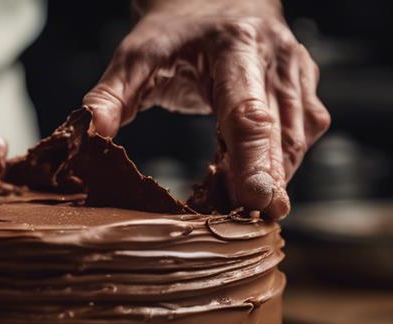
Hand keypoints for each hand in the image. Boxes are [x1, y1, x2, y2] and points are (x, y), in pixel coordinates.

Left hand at [83, 0, 329, 217]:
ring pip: (297, 140)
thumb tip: (86, 135)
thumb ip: (108, 97)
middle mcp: (275, 58)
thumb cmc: (174, 34)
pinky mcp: (306, 91)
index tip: (255, 200)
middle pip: (280, 133)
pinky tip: (250, 179)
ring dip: (273, 177)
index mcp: (235, 47)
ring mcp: (298, 74)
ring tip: (238, 203)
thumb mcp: (134, 59)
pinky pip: (302, 139)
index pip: (248, 112)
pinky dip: (281, 166)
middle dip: (271, 181)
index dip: (253, 160)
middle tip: (257, 221)